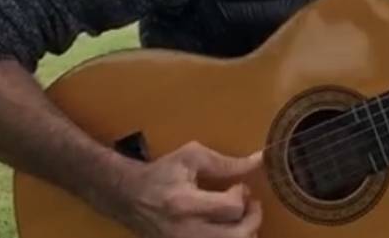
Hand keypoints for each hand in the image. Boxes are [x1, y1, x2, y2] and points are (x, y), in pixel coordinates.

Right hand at [116, 141, 263, 237]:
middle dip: (252, 219)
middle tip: (251, 205)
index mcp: (186, 204)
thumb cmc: (162, 173)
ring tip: (241, 219)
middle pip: (236, 237)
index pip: (230, 208)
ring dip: (244, 234)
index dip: (243, 196)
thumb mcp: (191, 157)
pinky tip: (228, 229)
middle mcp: (186, 231)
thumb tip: (259, 160)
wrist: (129, 196)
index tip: (240, 187)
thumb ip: (225, 162)